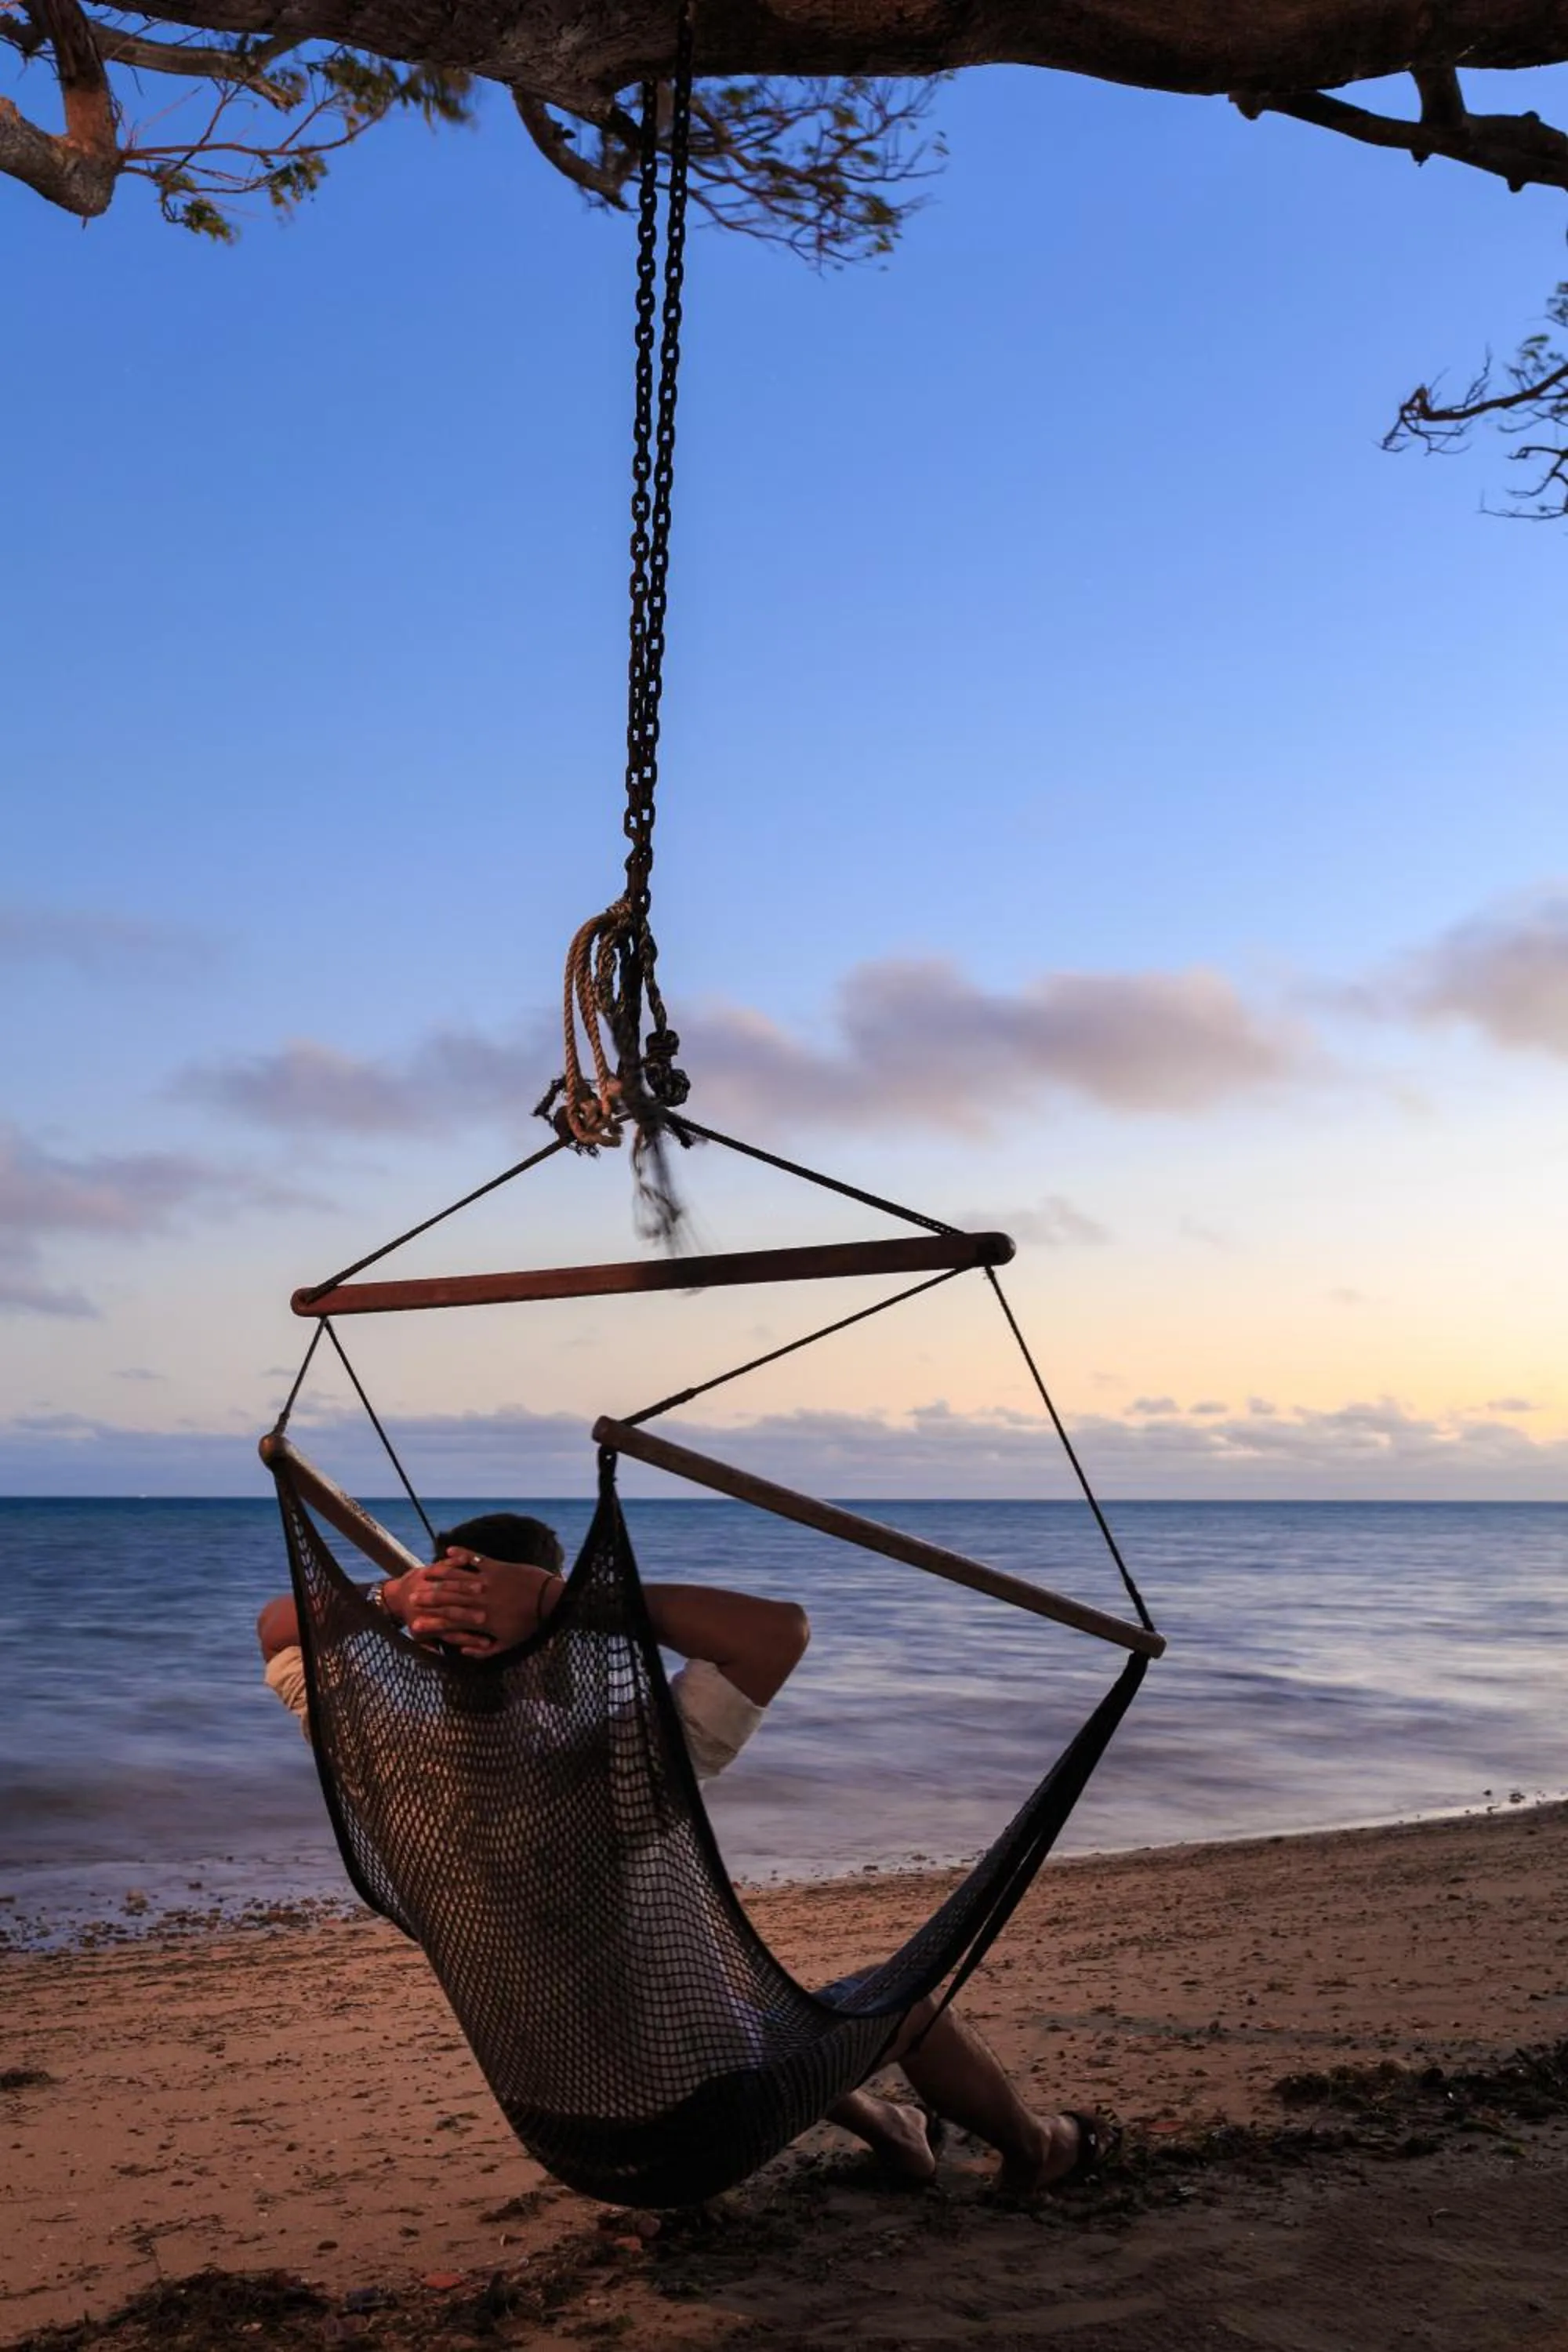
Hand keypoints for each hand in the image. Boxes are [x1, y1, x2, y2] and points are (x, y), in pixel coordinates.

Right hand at [385, 1551, 560, 1655]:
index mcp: (483, 1618)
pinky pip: (474, 1558)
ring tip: (424, 1576)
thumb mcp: (508, 1644)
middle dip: (429, 1598)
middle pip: (449, 1597)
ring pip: (458, 1577)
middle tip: (412, 1597)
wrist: (550, 1600)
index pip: (452, 1620)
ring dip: (439, 1576)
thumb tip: (464, 1650)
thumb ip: (484, 1650)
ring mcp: (487, 1580)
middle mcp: (481, 1598)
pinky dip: (461, 1554)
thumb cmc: (530, 1624)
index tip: (416, 1625)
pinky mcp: (496, 1566)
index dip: (432, 1622)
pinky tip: (448, 1551)